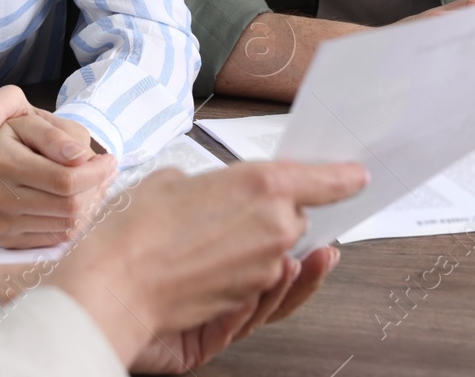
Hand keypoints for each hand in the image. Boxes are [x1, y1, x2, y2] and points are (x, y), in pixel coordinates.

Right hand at [0, 86, 115, 246]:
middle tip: (105, 173)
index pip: (66, 180)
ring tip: (93, 186)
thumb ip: (54, 135)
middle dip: (96, 190)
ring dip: (90, 207)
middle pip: (70, 206)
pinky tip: (77, 203)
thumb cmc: (0, 138)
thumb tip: (82, 157)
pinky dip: (74, 222)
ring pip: (66, 226)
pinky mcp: (6, 240)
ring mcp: (1, 223)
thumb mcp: (22, 119)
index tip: (110, 160)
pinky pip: (54, 239)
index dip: (96, 173)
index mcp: (4, 163)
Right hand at [49, 159, 367, 365]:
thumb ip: (207, 186)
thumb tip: (208, 197)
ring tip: (220, 240)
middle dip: (274, 214)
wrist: (118, 283)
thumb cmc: (138, 229)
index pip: (320, 180)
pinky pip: (262, 282)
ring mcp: (265, 267)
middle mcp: (274, 226)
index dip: (341, 177)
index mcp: (260, 185)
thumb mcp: (172, 181)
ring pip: (279, 252)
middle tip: (234, 211)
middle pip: (295, 218)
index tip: (356, 176)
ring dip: (257, 247)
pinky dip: (248, 273)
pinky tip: (220, 263)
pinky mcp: (249, 297)